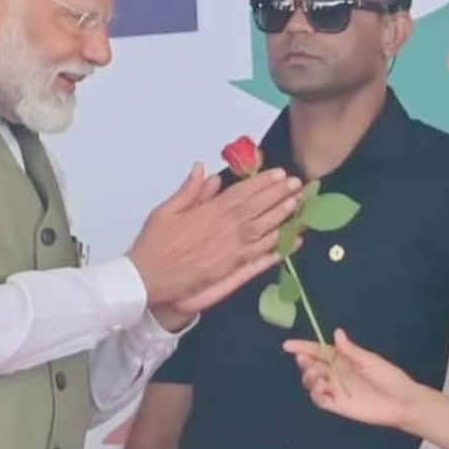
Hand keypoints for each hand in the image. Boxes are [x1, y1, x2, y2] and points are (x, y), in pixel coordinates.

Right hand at [129, 163, 301, 308]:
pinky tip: (292, 240)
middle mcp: (225, 229)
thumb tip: (205, 170)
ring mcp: (231, 250)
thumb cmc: (155, 244)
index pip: (242, 193)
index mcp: (209, 212)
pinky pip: (260, 256)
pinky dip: (277, 247)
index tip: (279, 174)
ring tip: (298, 204)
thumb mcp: (166, 210)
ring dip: (282, 216)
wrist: (149, 278)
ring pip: (264, 230)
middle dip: (278, 194)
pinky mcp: (232, 268)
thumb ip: (189, 190)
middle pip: (258, 208)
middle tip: (297, 184)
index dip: (263, 182)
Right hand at [285, 328, 419, 427]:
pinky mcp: (338, 406)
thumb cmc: (388, 377)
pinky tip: (321, 389)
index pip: (318, 351)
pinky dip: (316, 395)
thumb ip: (351, 351)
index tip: (288, 345)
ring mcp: (336, 390)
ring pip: (312, 383)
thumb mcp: (369, 361)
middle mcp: (336, 373)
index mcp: (343, 359)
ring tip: (317, 376)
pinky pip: (320, 400)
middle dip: (305, 362)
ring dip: (309, 378)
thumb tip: (336, 332)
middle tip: (305, 360)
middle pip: (312, 366)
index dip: (302, 347)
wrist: (402, 401)